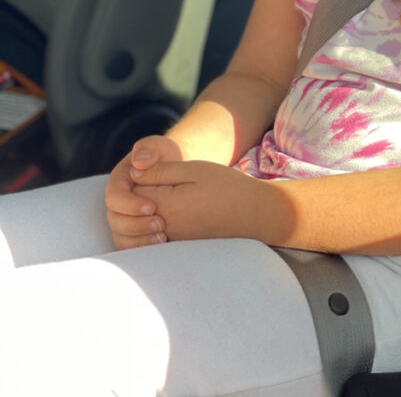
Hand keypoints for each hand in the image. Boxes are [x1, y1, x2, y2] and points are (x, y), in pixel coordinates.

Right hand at [105, 134, 184, 249]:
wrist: (177, 173)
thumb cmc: (166, 157)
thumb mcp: (159, 146)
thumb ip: (149, 148)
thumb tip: (139, 162)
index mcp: (119, 182)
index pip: (114, 196)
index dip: (130, 204)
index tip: (152, 207)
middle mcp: (118, 202)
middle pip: (115, 220)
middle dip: (136, 225)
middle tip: (161, 223)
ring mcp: (124, 218)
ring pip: (120, 237)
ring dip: (139, 240)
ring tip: (162, 236)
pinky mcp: (133, 232)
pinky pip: (129, 247)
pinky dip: (142, 248)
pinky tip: (162, 243)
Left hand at [131, 160, 262, 241]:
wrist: (254, 213)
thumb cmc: (226, 186)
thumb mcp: (194, 169)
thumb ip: (161, 171)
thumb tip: (134, 174)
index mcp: (167, 206)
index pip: (132, 192)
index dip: (140, 176)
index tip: (155, 169)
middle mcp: (165, 228)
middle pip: (133, 212)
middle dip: (139, 195)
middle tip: (160, 181)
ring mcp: (173, 240)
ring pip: (142, 226)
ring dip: (146, 210)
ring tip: (167, 196)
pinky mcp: (180, 246)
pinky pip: (155, 237)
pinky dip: (156, 224)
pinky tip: (172, 212)